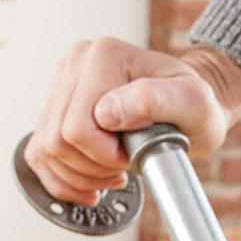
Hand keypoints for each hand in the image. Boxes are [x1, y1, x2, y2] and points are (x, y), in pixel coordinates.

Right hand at [24, 38, 240, 204]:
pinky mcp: (59, 107)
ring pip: (44, 150)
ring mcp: (64, 84)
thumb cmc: (200, 106)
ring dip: (79, 175)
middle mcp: (77, 64)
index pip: (78, 128)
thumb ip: (154, 101)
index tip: (138, 153)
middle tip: (127, 163)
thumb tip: (107, 113)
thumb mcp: (194, 103)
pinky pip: (41, 153)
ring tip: (115, 172)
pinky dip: (64, 178)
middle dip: (93, 167)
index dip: (107, 156)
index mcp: (105, 57)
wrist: (197, 107)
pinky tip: (93, 184)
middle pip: (56, 141)